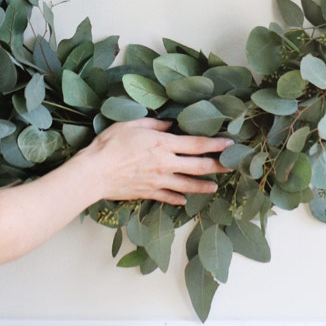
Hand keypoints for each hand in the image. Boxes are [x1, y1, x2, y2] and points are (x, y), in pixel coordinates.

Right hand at [85, 116, 232, 206]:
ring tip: (214, 187)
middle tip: (231, 167)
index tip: (229, 144)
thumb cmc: (109, 145)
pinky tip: (184, 200)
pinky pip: (168, 197)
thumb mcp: (132, 125)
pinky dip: (178, 199)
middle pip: (198, 167)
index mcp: (163, 144)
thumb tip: (171, 125)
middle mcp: (165, 164)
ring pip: (188, 185)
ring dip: (203, 186)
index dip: (215, 144)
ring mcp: (158, 181)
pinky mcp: (148, 193)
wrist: (94, 173)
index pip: (197, 144)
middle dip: (218, 166)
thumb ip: (155, 125)